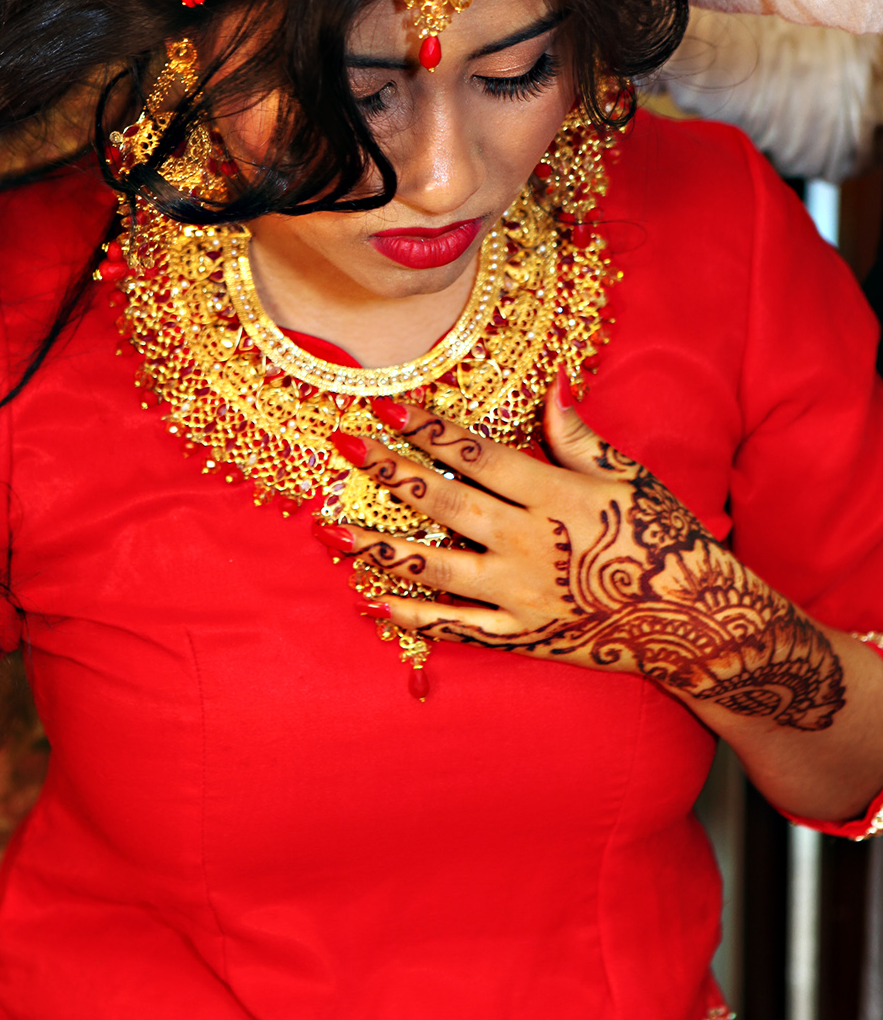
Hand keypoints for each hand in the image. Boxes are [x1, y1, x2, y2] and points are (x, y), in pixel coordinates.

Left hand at [319, 382, 844, 731]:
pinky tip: (371, 599)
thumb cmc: (660, 537)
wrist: (690, 620)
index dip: (429, 430)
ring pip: (434, 565)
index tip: (387, 408)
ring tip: (329, 530)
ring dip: (378, 546)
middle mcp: (528, 543)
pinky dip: (411, 614)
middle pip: (444, 502)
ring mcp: (519, 593)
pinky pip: (455, 624)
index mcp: (554, 496)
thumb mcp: (627, 478)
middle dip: (389, 472)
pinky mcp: (518, 634)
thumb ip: (577, 438)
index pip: (477, 456)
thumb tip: (549, 385)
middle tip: (345, 447)